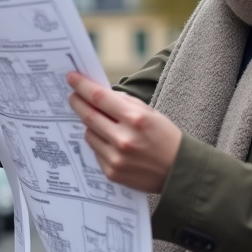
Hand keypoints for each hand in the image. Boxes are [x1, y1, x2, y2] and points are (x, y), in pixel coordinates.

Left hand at [66, 72, 182, 193]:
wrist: (179, 171)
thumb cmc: (166, 138)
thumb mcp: (150, 113)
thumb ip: (124, 103)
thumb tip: (99, 93)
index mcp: (135, 119)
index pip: (99, 98)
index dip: (82, 86)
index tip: (72, 78)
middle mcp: (123, 139)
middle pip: (89, 116)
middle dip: (78, 103)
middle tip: (72, 95)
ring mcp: (116, 158)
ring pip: (89, 134)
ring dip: (90, 125)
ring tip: (100, 122)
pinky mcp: (112, 173)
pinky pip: (96, 151)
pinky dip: (99, 142)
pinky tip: (110, 141)